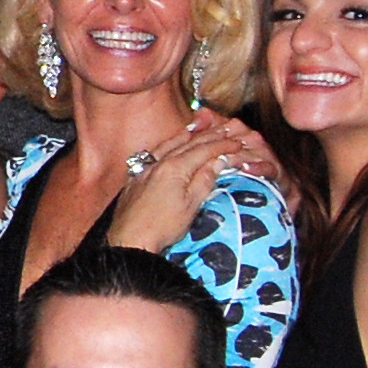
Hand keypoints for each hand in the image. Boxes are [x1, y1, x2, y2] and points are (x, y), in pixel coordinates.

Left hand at [106, 111, 271, 252]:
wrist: (129, 240)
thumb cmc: (162, 227)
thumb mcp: (191, 205)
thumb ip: (204, 180)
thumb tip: (217, 162)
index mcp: (175, 168)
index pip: (204, 150)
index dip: (223, 146)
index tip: (238, 143)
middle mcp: (159, 162)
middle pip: (188, 144)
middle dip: (209, 136)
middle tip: (225, 129)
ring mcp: (145, 168)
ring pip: (169, 145)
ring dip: (186, 135)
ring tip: (197, 127)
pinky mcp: (136, 178)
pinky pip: (154, 153)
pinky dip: (167, 145)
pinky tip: (169, 146)